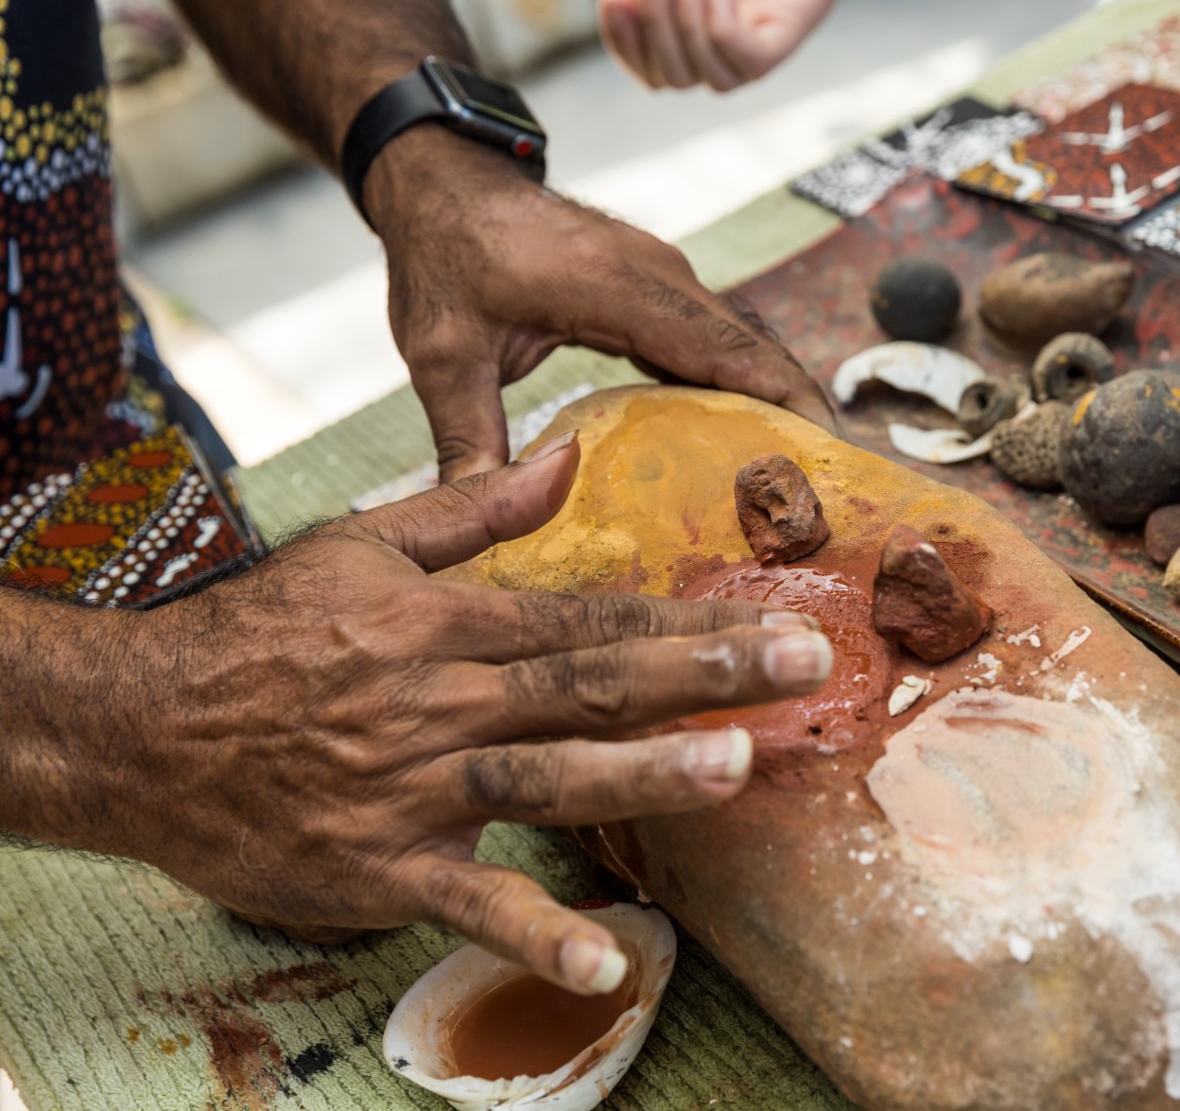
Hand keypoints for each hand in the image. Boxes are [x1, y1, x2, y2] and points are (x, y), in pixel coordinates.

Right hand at [12, 435, 832, 993]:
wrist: (137, 727)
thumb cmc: (257, 632)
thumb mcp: (360, 544)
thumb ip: (475, 506)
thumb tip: (571, 454)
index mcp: (446, 622)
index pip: (591, 617)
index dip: (689, 618)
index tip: (778, 615)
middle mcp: (443, 700)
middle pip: (591, 684)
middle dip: (704, 674)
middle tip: (804, 664)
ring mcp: (414, 787)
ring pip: (548, 776)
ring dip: (644, 774)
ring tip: (735, 767)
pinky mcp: (381, 867)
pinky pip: (470, 904)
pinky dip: (538, 934)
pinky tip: (608, 963)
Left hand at [364, 127, 837, 481]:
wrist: (445, 183)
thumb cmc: (442, 259)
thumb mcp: (441, 356)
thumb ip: (468, 441)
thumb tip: (479, 525)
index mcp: (618, 287)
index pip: (725, 348)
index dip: (783, 399)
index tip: (826, 451)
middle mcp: (659, 276)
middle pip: (755, 347)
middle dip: (800, 413)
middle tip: (828, 488)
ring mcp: (664, 277)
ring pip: (745, 342)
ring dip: (778, 400)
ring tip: (804, 474)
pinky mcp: (659, 288)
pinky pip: (719, 339)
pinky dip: (745, 385)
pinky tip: (751, 439)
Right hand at [598, 0, 873, 90]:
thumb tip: (623, 4)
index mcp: (691, 29)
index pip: (649, 67)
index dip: (623, 44)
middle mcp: (723, 47)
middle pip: (671, 77)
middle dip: (652, 22)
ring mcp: (755, 46)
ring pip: (704, 76)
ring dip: (684, 22)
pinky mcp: (787, 39)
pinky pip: (746, 63)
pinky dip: (721, 28)